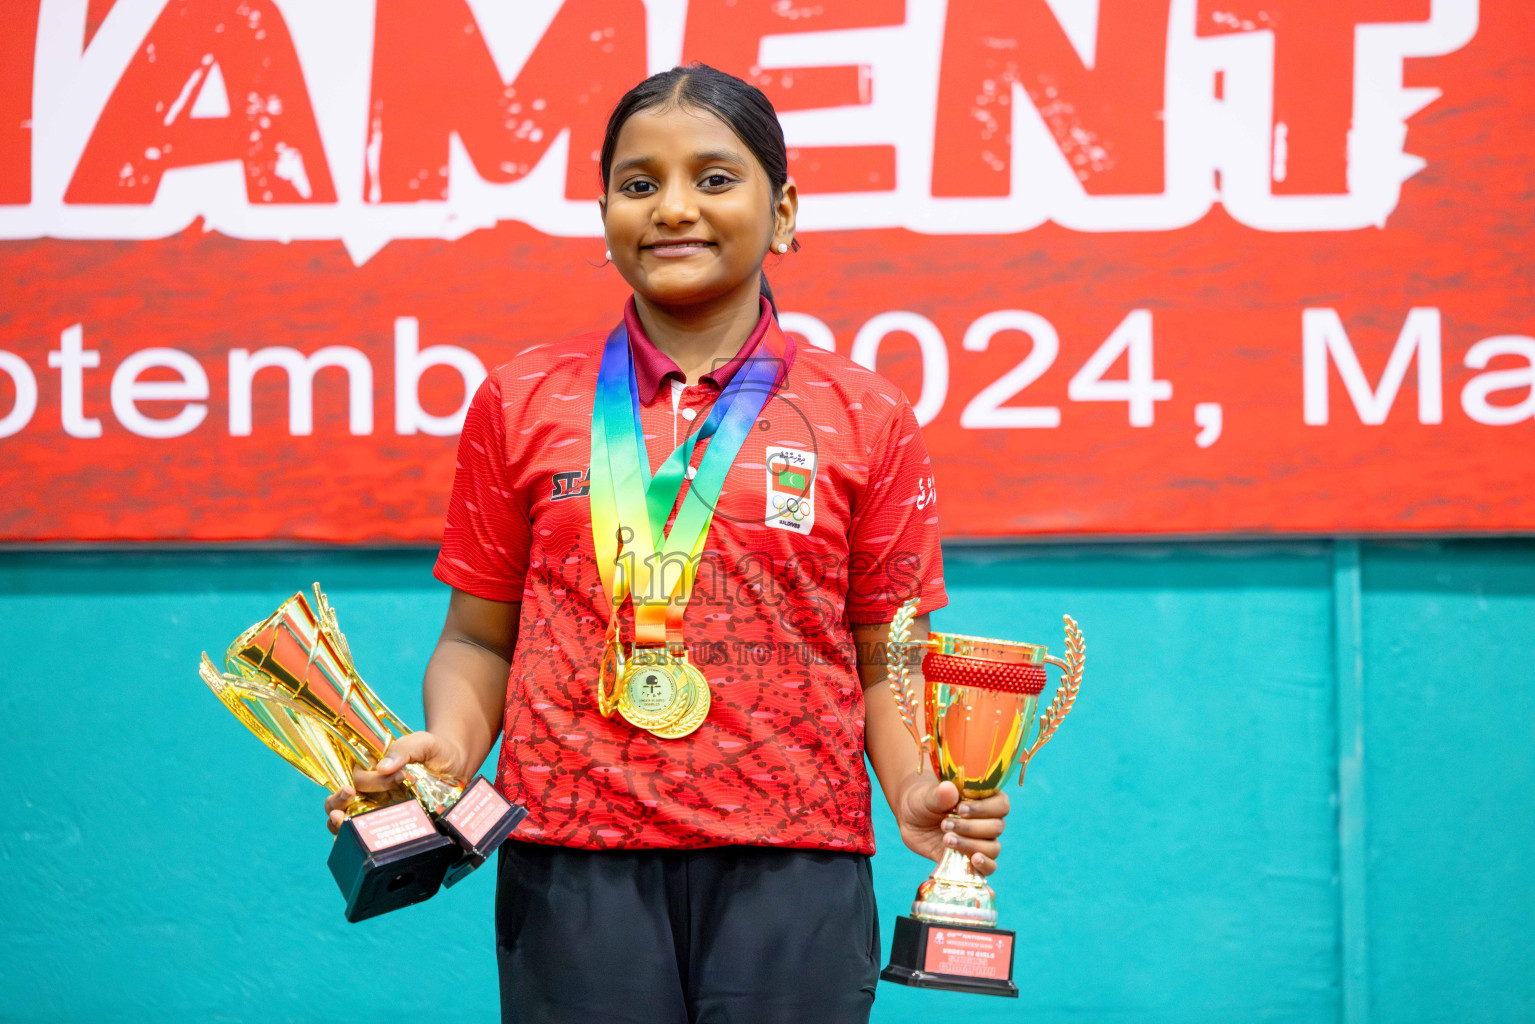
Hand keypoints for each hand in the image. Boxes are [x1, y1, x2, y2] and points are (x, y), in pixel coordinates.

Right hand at [323, 731, 466, 835]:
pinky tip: (349, 843)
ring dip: (337, 822)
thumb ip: (403, 749)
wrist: (457, 767)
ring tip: (340, 821)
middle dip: (337, 801)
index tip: (397, 776)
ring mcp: (376, 808)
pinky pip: (366, 834)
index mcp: (372, 766)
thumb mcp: (422, 742)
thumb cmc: (436, 751)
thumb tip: (383, 767)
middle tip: (348, 796)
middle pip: (340, 798)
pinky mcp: (388, 822)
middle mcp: (369, 789)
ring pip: (344, 818)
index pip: (359, 775)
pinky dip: (352, 840)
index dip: (373, 779)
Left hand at [895, 776, 1009, 876]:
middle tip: (945, 824)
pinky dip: (984, 865)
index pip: (1001, 805)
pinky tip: (973, 860)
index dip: (984, 808)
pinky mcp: (972, 859)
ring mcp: (981, 841)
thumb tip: (949, 789)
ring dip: (971, 845)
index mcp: (984, 799)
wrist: (911, 819)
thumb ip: (939, 795)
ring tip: (946, 839)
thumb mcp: (927, 796)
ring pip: (993, 847)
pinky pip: (990, 867)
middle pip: (996, 827)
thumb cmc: (923, 801)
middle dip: (970, 827)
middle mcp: (987, 821)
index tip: (960, 809)